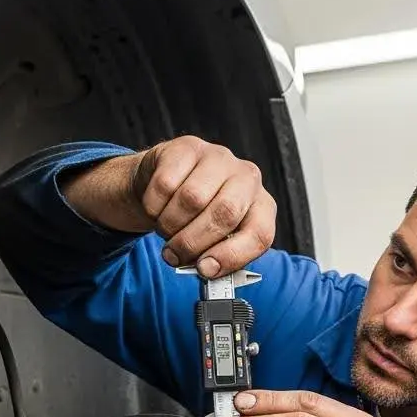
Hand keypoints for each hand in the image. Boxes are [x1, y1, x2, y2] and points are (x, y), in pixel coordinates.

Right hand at [130, 135, 276, 275]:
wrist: (172, 181)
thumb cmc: (200, 217)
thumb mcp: (218, 240)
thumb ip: (218, 257)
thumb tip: (206, 269)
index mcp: (263, 208)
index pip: (259, 235)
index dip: (231, 257)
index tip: (205, 269)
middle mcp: (248, 179)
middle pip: (224, 215)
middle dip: (193, 243)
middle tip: (175, 256)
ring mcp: (220, 158)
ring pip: (192, 199)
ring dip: (171, 225)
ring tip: (166, 231)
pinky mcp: (189, 146)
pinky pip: (166, 183)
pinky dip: (154, 206)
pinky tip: (156, 210)